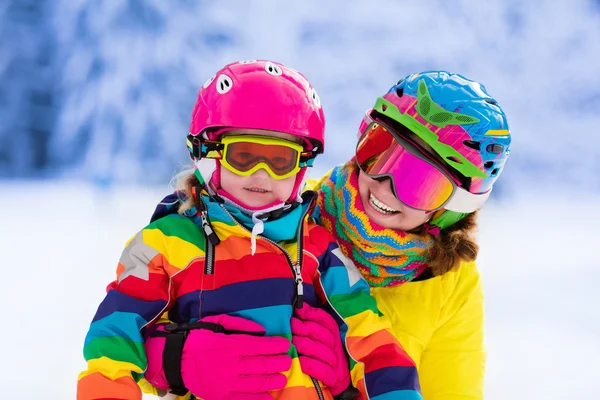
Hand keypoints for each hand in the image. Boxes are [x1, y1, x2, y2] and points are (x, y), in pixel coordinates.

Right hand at [145, 315, 291, 398]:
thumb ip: (240, 325)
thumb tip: (262, 331)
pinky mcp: (220, 396)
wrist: (175, 359)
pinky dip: (259, 399)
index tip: (286, 345)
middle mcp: (231, 365)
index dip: (276, 346)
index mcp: (230, 345)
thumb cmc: (197, 338)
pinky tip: (269, 397)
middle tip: (288, 361)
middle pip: (262, 365)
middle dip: (279, 363)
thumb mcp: (217, 322)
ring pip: (256, 383)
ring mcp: (226, 383)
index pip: (260, 346)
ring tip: (282, 379)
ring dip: (273, 381)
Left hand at [291, 304, 350, 395]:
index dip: (311, 313)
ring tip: (292, 342)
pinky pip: (320, 369)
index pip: (325, 320)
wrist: (338, 378)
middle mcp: (335, 345)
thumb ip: (311, 321)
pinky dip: (309, 364)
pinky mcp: (332, 376)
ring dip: (304, 344)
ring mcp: (334, 361)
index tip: (298, 310)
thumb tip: (299, 306)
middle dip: (304, 327)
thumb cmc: (323, 353)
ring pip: (318, 349)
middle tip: (291, 325)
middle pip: (320, 333)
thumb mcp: (320, 335)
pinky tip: (299, 361)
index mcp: (333, 332)